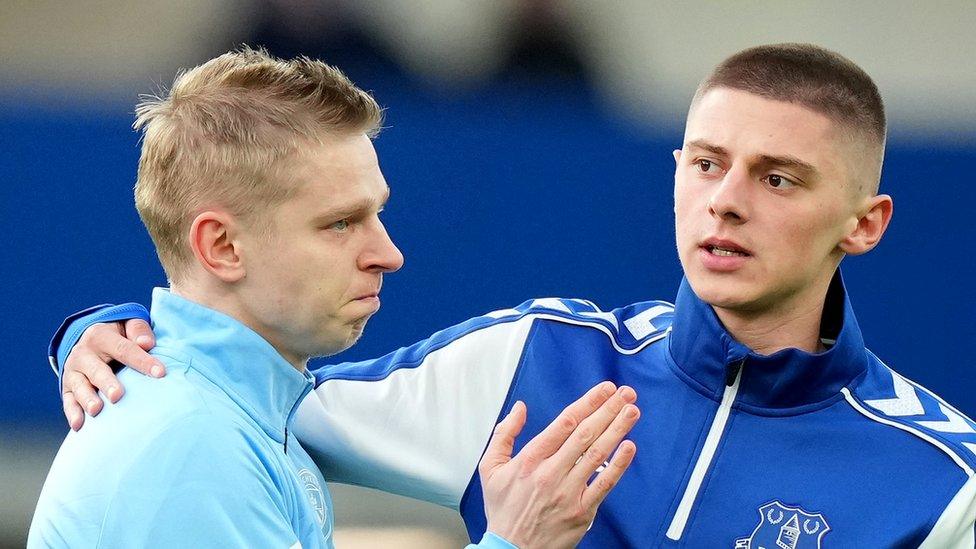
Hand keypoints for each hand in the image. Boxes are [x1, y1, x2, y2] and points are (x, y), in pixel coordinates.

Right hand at [62, 319, 162, 430]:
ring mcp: (73, 371)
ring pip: (79, 386)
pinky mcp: (67, 387)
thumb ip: (139, 331)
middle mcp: (83, 353)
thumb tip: (147, 343)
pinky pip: (68, 401)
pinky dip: (73, 413)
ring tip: (96, 410)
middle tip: (117, 396)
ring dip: (87, 399)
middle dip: (107, 383)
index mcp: (101, 335)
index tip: (160, 373)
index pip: (124, 349)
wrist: (92, 339)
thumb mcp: (129, 325)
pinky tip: (79, 425)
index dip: (142, 361)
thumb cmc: (120, 335)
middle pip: (97, 369)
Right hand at [478, 382, 638, 548]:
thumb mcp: (490, 468)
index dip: (588, 403)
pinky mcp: (582, 511)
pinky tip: (629, 447)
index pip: (565, 422)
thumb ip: (504, 433)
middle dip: (608, 409)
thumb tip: (520, 409)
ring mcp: (568, 491)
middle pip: (586, 433)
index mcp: (530, 459)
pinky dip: (618, 464)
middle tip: (625, 394)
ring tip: (632, 412)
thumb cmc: (503, 510)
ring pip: (598, 454)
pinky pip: (604, 483)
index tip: (604, 390)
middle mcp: (550, 472)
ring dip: (617, 429)